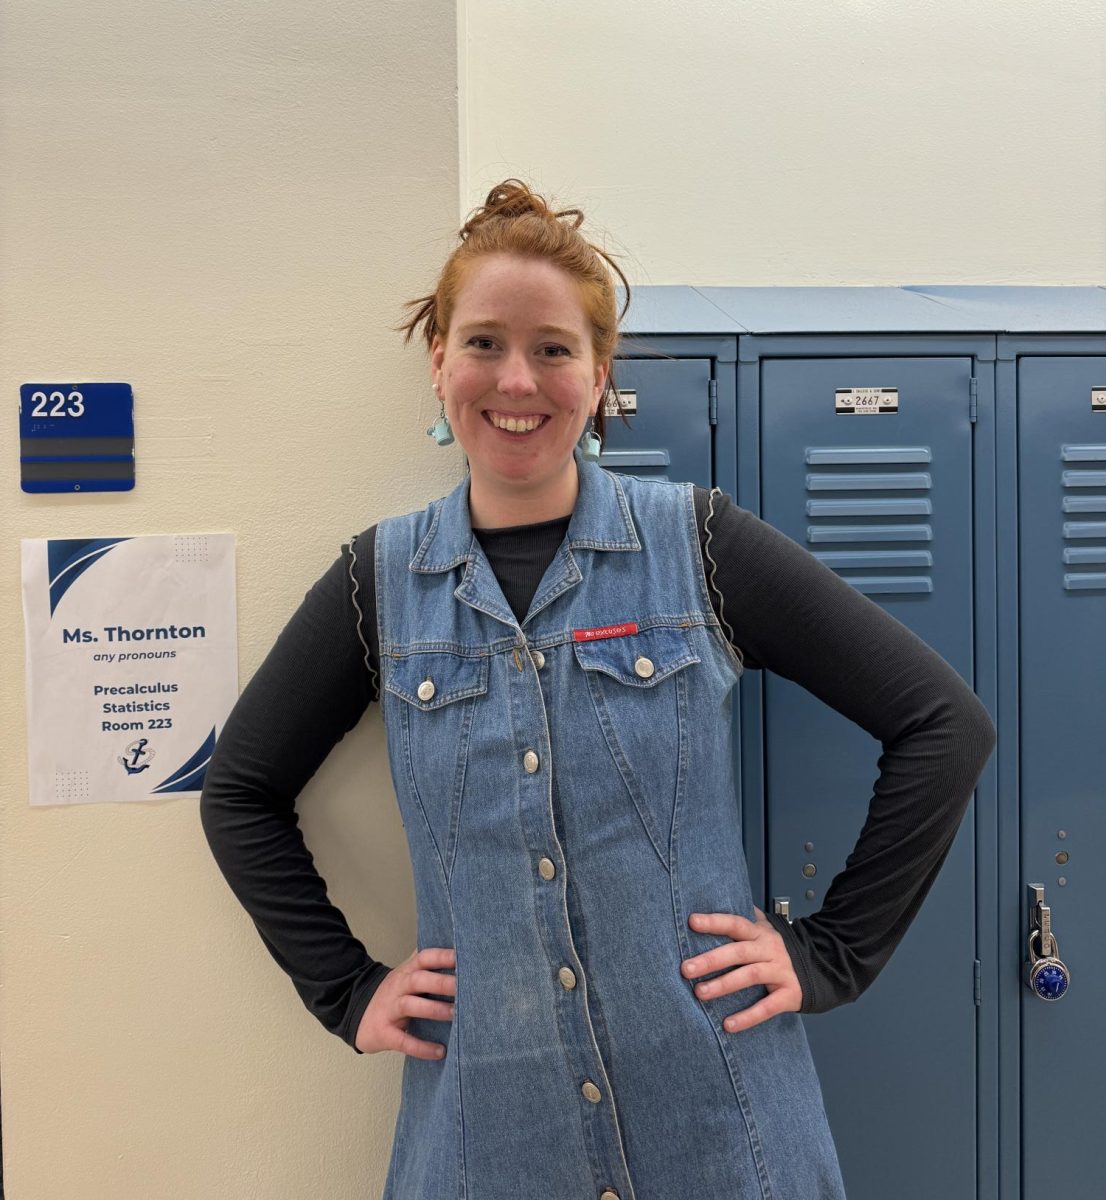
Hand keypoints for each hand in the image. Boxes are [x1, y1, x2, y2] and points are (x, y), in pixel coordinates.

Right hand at [355, 946, 455, 1058]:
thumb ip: (426, 963)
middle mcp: (398, 987)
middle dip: (441, 982)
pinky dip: (421, 1047)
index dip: (441, 956)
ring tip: (455, 1014)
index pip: (423, 958)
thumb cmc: (393, 994)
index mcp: (407, 972)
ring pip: (410, 1005)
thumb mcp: (406, 975)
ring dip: (433, 1009)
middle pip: (418, 979)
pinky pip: (403, 1040)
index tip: (462, 958)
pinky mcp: (384, 1033)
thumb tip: (456, 948)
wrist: (356, 1015)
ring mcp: (389, 1010)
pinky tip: (439, 1051)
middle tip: (463, 987)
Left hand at [681, 906, 801, 1032]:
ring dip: (723, 985)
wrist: (823, 964)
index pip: (735, 923)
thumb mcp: (766, 928)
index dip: (714, 922)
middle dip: (711, 960)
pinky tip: (728, 1025)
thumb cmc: (782, 948)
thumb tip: (721, 896)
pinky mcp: (789, 994)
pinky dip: (747, 1017)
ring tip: (700, 993)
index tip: (692, 921)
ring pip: (749, 977)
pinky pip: (766, 1007)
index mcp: (760, 933)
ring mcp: (780, 972)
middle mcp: (769, 950)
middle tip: (686, 968)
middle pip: (738, 952)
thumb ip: (746, 917)